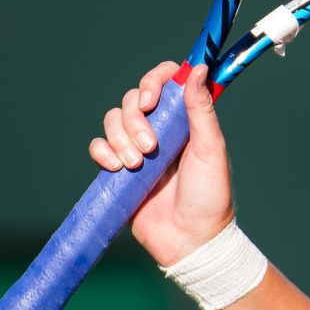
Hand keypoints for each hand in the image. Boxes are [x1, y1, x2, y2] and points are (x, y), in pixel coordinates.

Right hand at [89, 62, 233, 267]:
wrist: (189, 241)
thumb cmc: (209, 196)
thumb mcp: (210, 149)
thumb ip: (201, 109)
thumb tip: (198, 68)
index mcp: (184, 120)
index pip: (165, 82)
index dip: (154, 81)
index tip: (152, 101)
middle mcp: (160, 129)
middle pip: (133, 99)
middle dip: (135, 119)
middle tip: (150, 148)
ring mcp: (137, 148)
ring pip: (113, 120)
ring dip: (119, 137)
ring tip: (135, 164)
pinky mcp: (119, 170)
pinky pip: (99, 147)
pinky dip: (102, 151)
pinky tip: (116, 167)